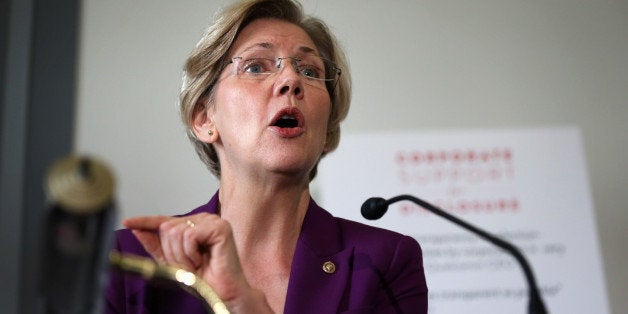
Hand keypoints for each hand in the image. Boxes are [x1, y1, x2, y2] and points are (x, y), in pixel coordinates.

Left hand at [123, 213, 271, 312]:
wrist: (222, 293)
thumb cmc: (204, 280)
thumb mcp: (172, 263)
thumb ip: (156, 246)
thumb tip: (137, 230)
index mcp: (193, 225)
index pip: (164, 220)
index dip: (145, 221)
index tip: (127, 222)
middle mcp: (203, 219)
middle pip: (167, 227)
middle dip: (172, 252)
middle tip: (189, 264)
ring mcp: (212, 221)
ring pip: (176, 231)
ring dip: (182, 255)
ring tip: (197, 263)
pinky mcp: (220, 227)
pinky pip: (189, 236)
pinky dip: (191, 253)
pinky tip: (203, 259)